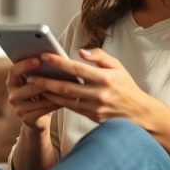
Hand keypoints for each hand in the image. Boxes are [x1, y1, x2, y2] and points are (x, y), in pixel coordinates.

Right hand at [6, 56, 60, 130]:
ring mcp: (18, 108)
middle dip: (45, 80)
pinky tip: (65, 100)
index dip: (25, 64)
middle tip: (59, 75)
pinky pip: (44, 110)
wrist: (37, 118)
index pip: (14, 70)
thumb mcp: (36, 82)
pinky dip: (56, 104)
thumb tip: (54, 55)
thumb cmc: (40, 94)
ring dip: (54, 93)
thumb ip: (39, 71)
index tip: (39, 59)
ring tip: (68, 87)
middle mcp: (12, 95)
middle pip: (29, 85)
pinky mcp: (27, 119)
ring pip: (39, 99)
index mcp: (12, 82)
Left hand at [32, 48, 157, 126]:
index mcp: (106, 78)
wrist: (139, 114)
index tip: (44, 55)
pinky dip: (57, 102)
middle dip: (46, 80)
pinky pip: (71, 108)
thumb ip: (99, 56)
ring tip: (33, 85)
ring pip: (66, 100)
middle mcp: (100, 94)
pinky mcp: (92, 118)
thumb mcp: (118, 66)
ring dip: (47, 93)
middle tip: (29, 75)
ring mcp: (95, 108)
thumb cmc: (126, 86)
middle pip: (67, 87)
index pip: (77, 69)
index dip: (59, 62)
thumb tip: (80, 52)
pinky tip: (47, 95)